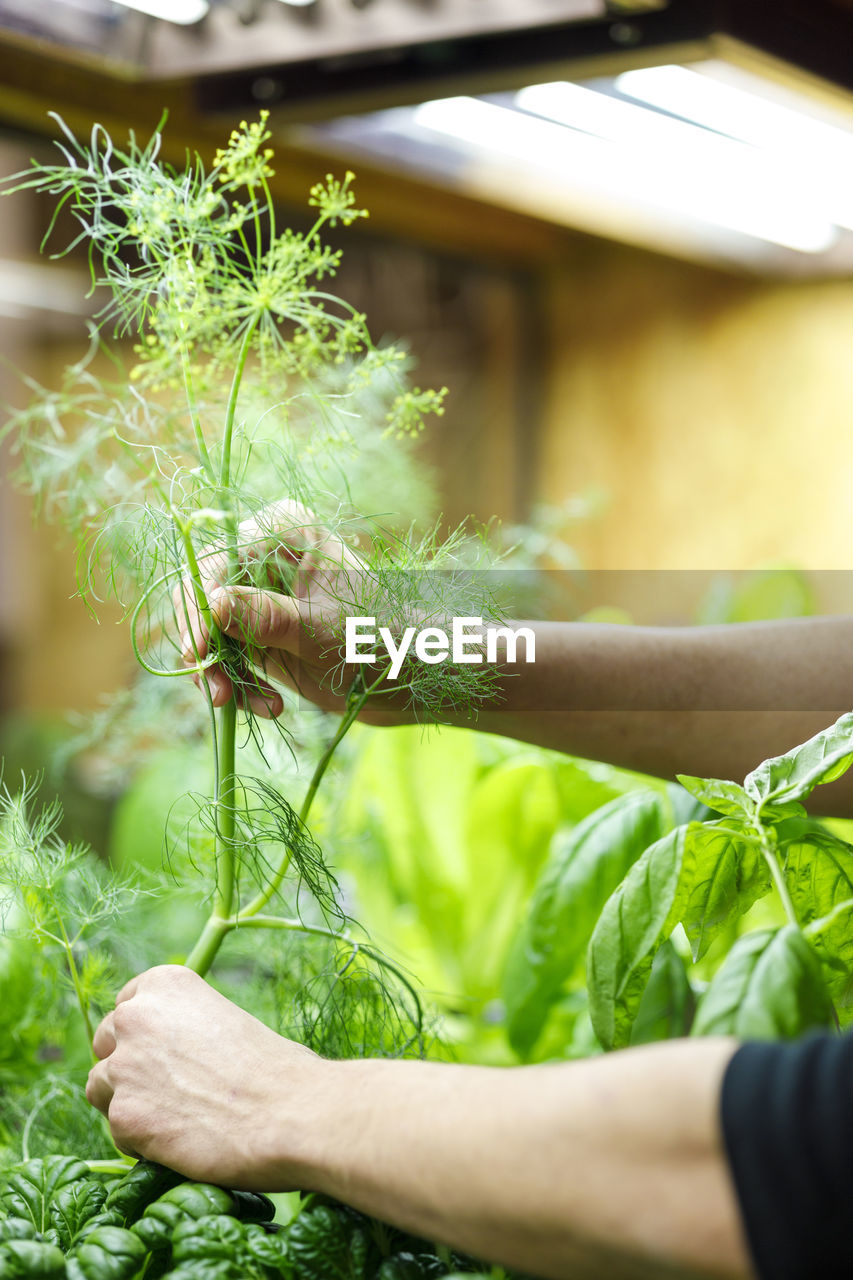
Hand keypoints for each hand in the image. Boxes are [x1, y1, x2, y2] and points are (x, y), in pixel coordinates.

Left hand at [86, 965, 321, 1187]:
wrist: (290, 1112)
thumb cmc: (275, 1069)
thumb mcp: (227, 1019)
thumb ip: (186, 1026)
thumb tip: (171, 1049)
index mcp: (165, 984)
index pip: (126, 1004)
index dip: (142, 1033)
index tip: (161, 1052)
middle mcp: (135, 1016)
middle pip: (106, 1042)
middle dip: (128, 1064)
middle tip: (167, 1090)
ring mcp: (125, 1066)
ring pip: (101, 1087)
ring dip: (128, 1102)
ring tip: (174, 1117)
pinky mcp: (124, 1116)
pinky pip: (116, 1130)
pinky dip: (140, 1140)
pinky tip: (179, 1141)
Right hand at [175, 499, 405, 724]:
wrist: (415, 675)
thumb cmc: (382, 638)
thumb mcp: (321, 631)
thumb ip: (267, 617)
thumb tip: (213, 603)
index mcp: (283, 531)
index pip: (216, 561)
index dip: (199, 606)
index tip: (200, 651)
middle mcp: (264, 557)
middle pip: (202, 597)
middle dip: (206, 649)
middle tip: (218, 694)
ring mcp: (260, 597)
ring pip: (209, 633)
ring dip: (222, 674)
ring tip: (253, 708)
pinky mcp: (260, 633)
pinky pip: (228, 658)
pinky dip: (240, 686)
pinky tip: (270, 707)